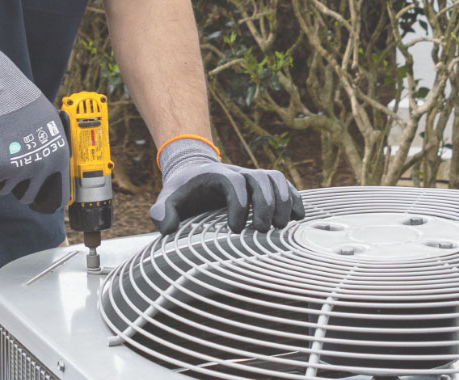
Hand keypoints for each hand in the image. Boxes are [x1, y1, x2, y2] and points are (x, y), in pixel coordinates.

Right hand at [0, 39, 68, 212]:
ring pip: (3, 188)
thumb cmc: (22, 104)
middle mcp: (40, 168)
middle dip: (17, 185)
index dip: (46, 197)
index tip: (39, 198)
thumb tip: (52, 168)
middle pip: (26, 196)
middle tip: (10, 167)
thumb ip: (52, 150)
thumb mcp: (51, 126)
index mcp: (58, 159)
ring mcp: (17, 170)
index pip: (57, 195)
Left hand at [150, 136, 304, 234]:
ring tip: (280, 226)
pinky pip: (285, 185)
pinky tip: (297, 217)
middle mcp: (238, 172)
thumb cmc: (183, 191)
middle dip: (264, 204)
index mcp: (216, 174)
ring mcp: (253, 177)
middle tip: (261, 230)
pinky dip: (295, 199)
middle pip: (260, 179)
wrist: (195, 173)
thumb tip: (167, 228)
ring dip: (283, 201)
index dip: (238, 204)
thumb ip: (161, 212)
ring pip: (276, 179)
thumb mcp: (167, 199)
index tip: (235, 229)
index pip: (233, 183)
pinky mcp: (264, 185)